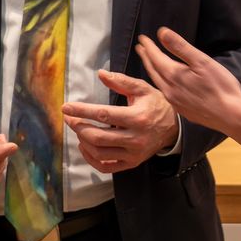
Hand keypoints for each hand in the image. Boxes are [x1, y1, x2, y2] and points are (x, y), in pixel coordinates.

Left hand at [61, 70, 178, 173]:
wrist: (174, 128)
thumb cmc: (156, 104)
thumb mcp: (142, 89)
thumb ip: (121, 81)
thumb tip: (100, 73)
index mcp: (137, 117)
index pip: (103, 115)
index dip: (82, 111)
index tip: (66, 107)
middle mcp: (135, 138)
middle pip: (97, 137)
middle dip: (79, 127)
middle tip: (70, 118)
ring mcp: (133, 154)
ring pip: (99, 152)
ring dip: (83, 141)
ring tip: (78, 129)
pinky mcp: (131, 163)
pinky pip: (105, 167)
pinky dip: (90, 159)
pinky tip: (85, 146)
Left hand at [135, 27, 240, 133]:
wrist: (231, 116)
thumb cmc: (221, 87)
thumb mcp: (201, 61)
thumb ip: (180, 47)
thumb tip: (161, 33)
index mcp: (174, 76)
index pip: (155, 57)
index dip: (148, 46)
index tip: (142, 38)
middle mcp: (170, 90)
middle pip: (153, 70)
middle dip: (146, 57)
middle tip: (140, 48)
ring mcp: (175, 102)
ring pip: (158, 83)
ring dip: (152, 70)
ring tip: (150, 63)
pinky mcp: (183, 111)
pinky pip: (166, 93)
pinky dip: (161, 83)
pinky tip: (166, 84)